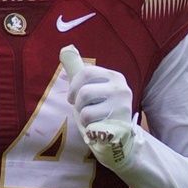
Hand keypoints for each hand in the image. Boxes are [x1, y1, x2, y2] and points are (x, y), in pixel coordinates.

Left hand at [59, 46, 137, 170]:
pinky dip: (88, 129)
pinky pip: (91, 126)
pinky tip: (98, 129)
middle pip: (84, 92)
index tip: (73, 98)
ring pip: (85, 110)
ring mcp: (122, 106)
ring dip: (83, 118)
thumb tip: (65, 49)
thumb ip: (80, 72)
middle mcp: (121, 88)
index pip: (86, 72)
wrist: (120, 138)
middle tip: (82, 110)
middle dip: (77, 105)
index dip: (73, 86)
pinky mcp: (119, 124)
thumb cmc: (102, 111)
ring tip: (92, 120)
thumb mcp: (93, 88)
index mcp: (115, 76)